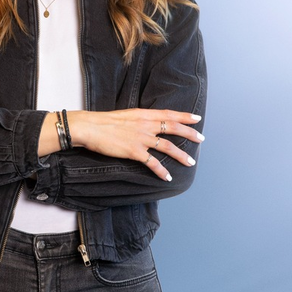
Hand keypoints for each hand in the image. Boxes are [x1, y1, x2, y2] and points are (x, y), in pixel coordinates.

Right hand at [66, 109, 204, 181]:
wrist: (90, 127)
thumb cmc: (102, 122)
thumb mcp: (124, 116)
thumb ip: (137, 120)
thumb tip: (146, 125)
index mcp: (142, 114)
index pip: (168, 114)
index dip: (184, 116)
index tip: (196, 118)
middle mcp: (145, 125)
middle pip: (173, 128)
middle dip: (189, 134)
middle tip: (201, 138)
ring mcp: (141, 138)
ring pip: (168, 147)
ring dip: (181, 155)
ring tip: (190, 162)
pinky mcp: (134, 151)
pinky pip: (153, 163)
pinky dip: (162, 171)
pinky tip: (168, 177)